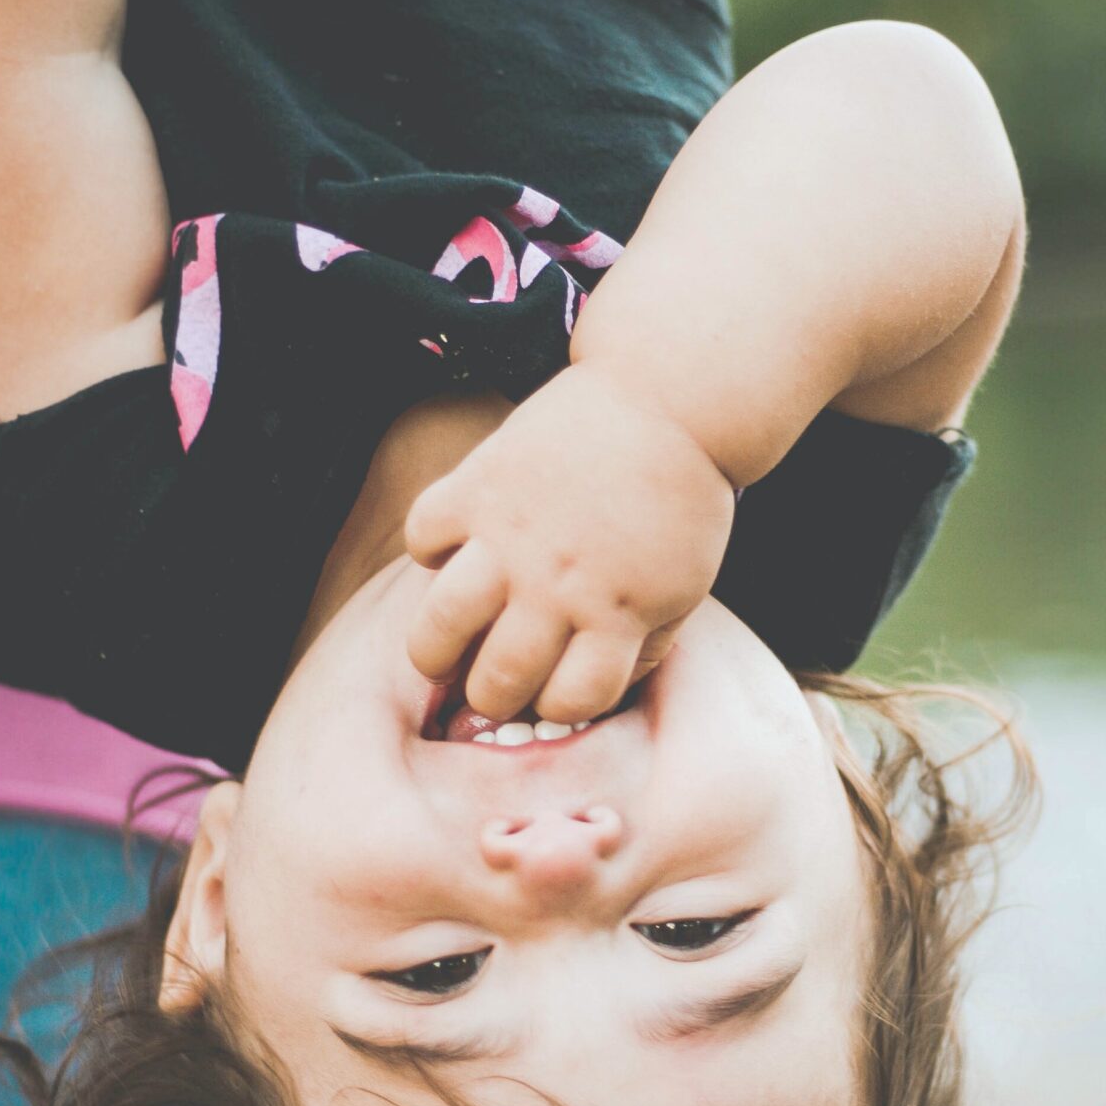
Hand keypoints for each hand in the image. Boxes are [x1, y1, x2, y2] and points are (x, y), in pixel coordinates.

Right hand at [404, 364, 735, 725]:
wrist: (670, 398)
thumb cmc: (680, 501)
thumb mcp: (684, 588)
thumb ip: (644, 647)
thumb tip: (592, 691)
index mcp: (617, 614)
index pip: (568, 703)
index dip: (559, 707)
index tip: (554, 689)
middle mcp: (558, 584)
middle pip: (497, 682)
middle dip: (490, 697)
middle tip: (489, 683)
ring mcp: (511, 536)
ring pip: (439, 629)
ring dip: (434, 654)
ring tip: (442, 653)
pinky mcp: (478, 485)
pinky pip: (421, 537)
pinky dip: (428, 549)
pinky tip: (453, 550)